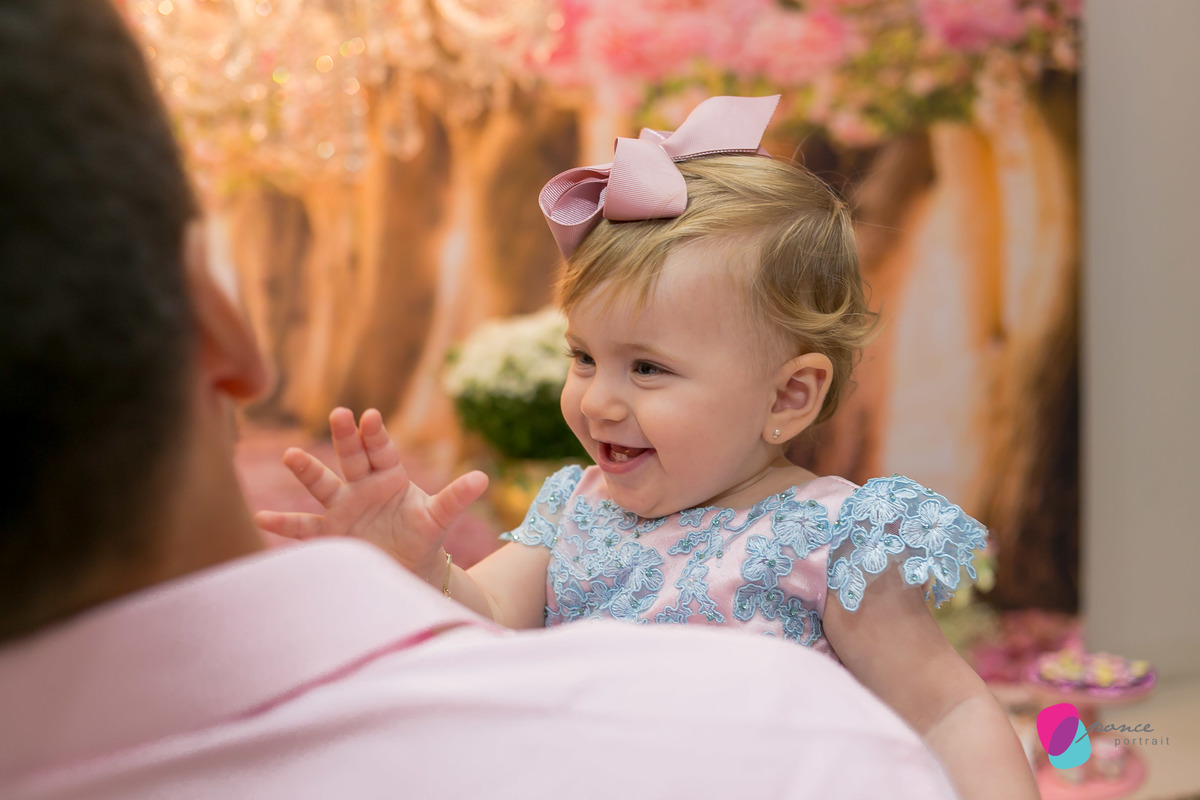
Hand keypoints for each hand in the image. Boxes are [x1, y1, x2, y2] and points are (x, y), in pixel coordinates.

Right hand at [254, 407, 488, 582]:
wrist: (408, 568)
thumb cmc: (423, 536)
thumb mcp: (439, 518)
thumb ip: (456, 498)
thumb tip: (483, 478)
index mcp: (390, 476)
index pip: (382, 449)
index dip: (376, 434)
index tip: (371, 416)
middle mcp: (362, 486)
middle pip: (352, 457)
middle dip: (346, 437)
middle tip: (340, 414)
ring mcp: (343, 507)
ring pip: (324, 486)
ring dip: (308, 471)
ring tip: (290, 455)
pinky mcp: (331, 532)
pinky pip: (304, 527)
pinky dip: (284, 523)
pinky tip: (261, 517)